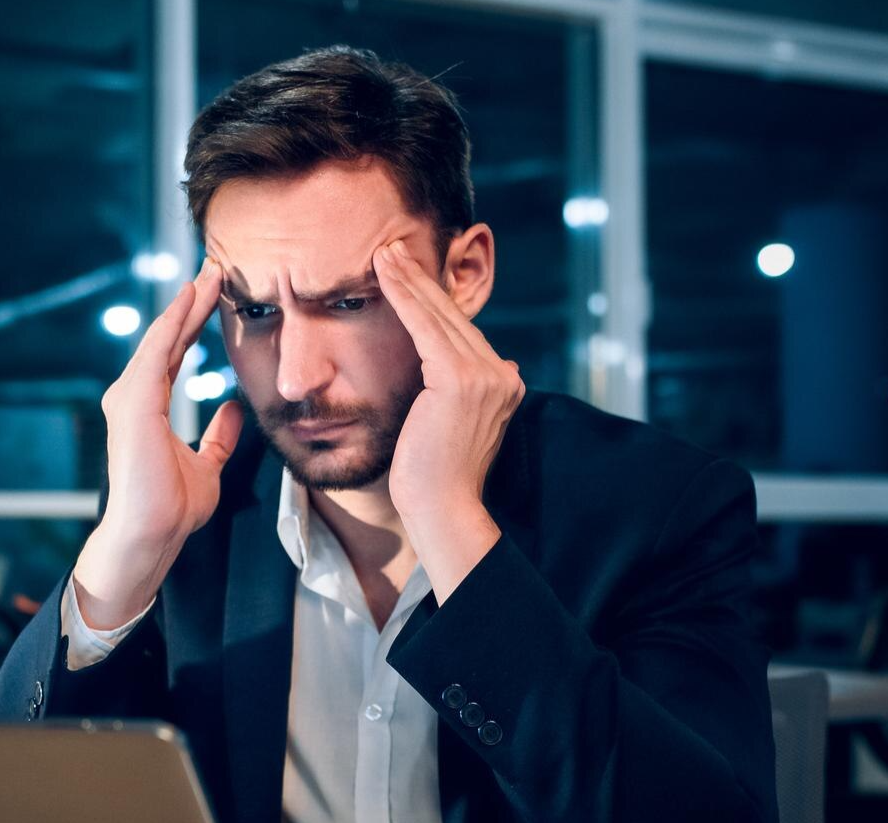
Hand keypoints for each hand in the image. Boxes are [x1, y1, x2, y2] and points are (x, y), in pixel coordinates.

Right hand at [74, 258, 244, 629]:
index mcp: (150, 407)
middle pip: (167, 338)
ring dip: (186, 304)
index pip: (175, 354)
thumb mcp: (207, 466)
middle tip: (215, 267)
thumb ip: (218, 437)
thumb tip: (234, 409)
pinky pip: (157, 352)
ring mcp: (129, 396)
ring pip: (161, 338)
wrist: (152, 533)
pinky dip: (174, 322)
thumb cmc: (173, 508)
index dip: (196, 322)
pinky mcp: (133, 401)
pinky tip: (191, 298)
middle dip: (192, 303)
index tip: (217, 293)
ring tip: (211, 271)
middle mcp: (134, 395)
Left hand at [373, 239, 522, 596]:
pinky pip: (425, 327)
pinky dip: (404, 297)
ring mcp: (485, 376)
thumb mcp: (455, 425)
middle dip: (421, 280)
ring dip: (409, 280)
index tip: (407, 272)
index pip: (461, 333)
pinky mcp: (460, 379)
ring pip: (439, 316)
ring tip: (384, 252)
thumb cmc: (433, 476)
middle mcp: (501, 376)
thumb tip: (486, 367)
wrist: (441, 509)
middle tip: (391, 248)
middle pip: (452, 317)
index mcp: (503, 384)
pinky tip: (386, 274)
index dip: (433, 301)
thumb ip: (465, 393)